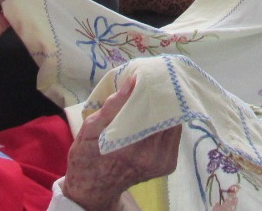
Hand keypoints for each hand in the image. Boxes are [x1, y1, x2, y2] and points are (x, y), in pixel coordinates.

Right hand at [62, 74, 181, 210]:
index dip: (154, 91)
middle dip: (163, 98)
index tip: (151, 75)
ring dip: (167, 109)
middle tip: (157, 80)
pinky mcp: (168, 165)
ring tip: (158, 93)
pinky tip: (159, 113)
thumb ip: (112, 106)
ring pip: (173, 125)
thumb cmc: (87, 154)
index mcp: (128, 147)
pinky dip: (168, 123)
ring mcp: (161, 162)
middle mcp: (150, 156)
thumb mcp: (90, 128)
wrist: (95, 186)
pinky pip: (174, 136)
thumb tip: (132, 81)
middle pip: (166, 117)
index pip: (152, 110)